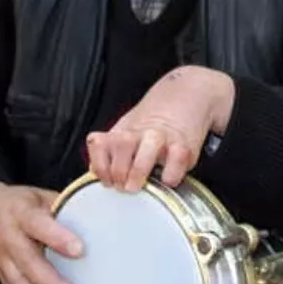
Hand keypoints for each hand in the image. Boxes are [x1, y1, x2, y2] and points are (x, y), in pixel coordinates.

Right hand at [0, 182, 83, 283]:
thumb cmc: (19, 203)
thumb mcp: (38, 195)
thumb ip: (64, 207)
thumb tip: (100, 215)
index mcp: (21, 214)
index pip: (38, 225)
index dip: (57, 237)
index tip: (80, 250)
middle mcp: (10, 240)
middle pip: (28, 265)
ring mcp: (4, 263)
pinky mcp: (3, 280)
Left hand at [86, 66, 234, 192]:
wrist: (186, 96)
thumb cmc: (154, 123)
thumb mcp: (127, 131)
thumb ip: (111, 150)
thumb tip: (96, 172)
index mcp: (123, 131)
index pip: (100, 144)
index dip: (100, 166)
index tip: (106, 181)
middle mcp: (141, 132)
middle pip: (120, 145)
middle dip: (117, 171)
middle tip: (121, 187)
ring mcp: (163, 137)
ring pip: (146, 150)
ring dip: (137, 171)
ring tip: (135, 187)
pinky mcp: (185, 146)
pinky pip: (176, 161)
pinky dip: (170, 175)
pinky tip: (166, 180)